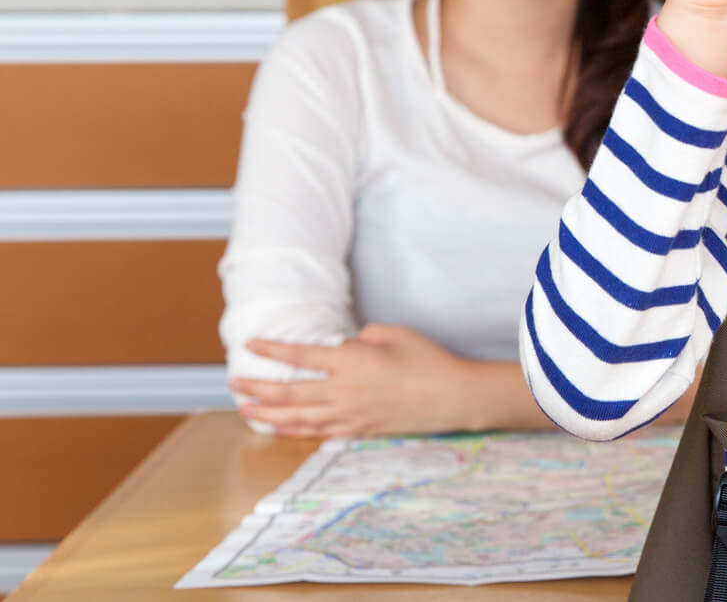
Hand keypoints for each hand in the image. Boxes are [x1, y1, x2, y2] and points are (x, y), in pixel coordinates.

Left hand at [232, 324, 478, 438]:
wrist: (451, 397)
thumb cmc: (429, 360)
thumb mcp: (397, 333)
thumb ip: (366, 336)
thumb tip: (351, 345)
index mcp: (352, 362)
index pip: (301, 357)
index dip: (273, 350)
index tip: (251, 345)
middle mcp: (344, 391)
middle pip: (290, 392)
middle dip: (258, 388)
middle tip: (235, 383)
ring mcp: (350, 414)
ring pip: (298, 418)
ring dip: (268, 414)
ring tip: (246, 410)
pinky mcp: (360, 430)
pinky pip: (320, 433)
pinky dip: (297, 431)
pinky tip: (283, 428)